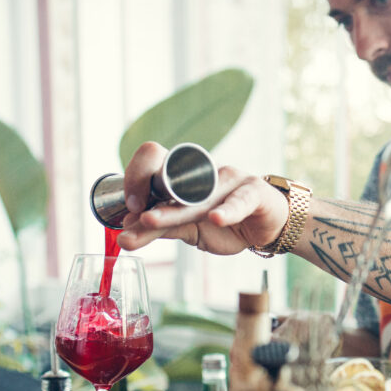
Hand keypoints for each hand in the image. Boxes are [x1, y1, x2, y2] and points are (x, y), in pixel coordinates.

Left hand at [117, 142, 288, 254]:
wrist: (266, 228)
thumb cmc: (226, 224)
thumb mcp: (188, 230)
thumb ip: (160, 229)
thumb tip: (125, 232)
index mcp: (183, 177)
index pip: (153, 159)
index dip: (135, 176)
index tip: (128, 206)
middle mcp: (202, 173)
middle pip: (169, 175)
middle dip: (146, 190)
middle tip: (133, 215)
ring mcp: (228, 179)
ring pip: (197, 196)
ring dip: (174, 210)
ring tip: (153, 220)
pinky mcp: (252, 192)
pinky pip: (238, 201)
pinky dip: (227, 210)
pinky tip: (217, 218)